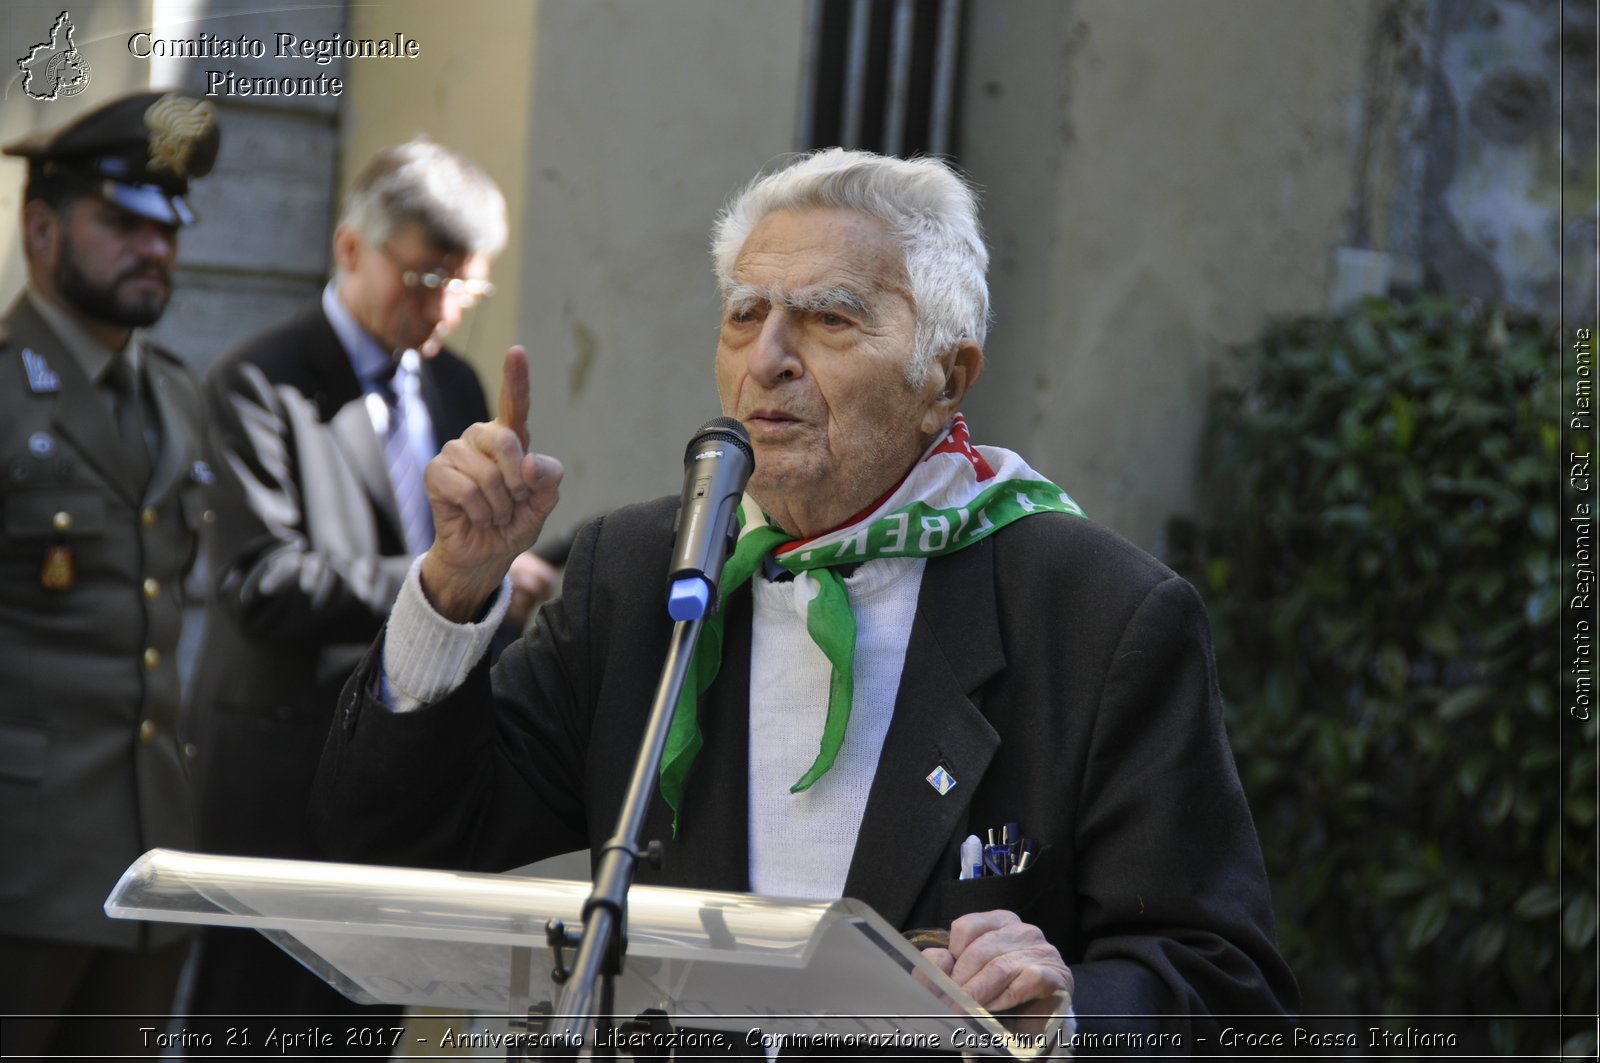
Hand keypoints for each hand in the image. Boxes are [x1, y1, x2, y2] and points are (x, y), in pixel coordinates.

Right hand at [420, 346, 562, 621]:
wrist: (486, 555)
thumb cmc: (514, 523)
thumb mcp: (543, 503)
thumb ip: (548, 479)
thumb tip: (529, 464)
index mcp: (510, 438)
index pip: (514, 404)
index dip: (516, 378)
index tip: (517, 351)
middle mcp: (480, 438)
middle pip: (507, 441)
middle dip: (519, 483)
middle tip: (514, 503)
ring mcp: (454, 452)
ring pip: (487, 474)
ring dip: (499, 504)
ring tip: (494, 513)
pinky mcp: (435, 472)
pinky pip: (466, 489)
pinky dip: (480, 511)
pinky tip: (477, 517)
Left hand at [921, 910, 1073, 1012]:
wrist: (1036, 1020)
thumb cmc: (999, 993)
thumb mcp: (966, 976)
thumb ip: (943, 966)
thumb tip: (934, 961)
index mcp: (998, 922)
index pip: (966, 927)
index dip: (952, 956)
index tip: (945, 980)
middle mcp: (1022, 930)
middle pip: (980, 950)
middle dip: (961, 981)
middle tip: (949, 1003)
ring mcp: (1042, 950)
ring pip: (999, 968)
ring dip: (978, 993)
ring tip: (965, 1009)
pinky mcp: (1056, 973)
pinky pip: (1024, 982)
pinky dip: (1004, 998)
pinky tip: (995, 1008)